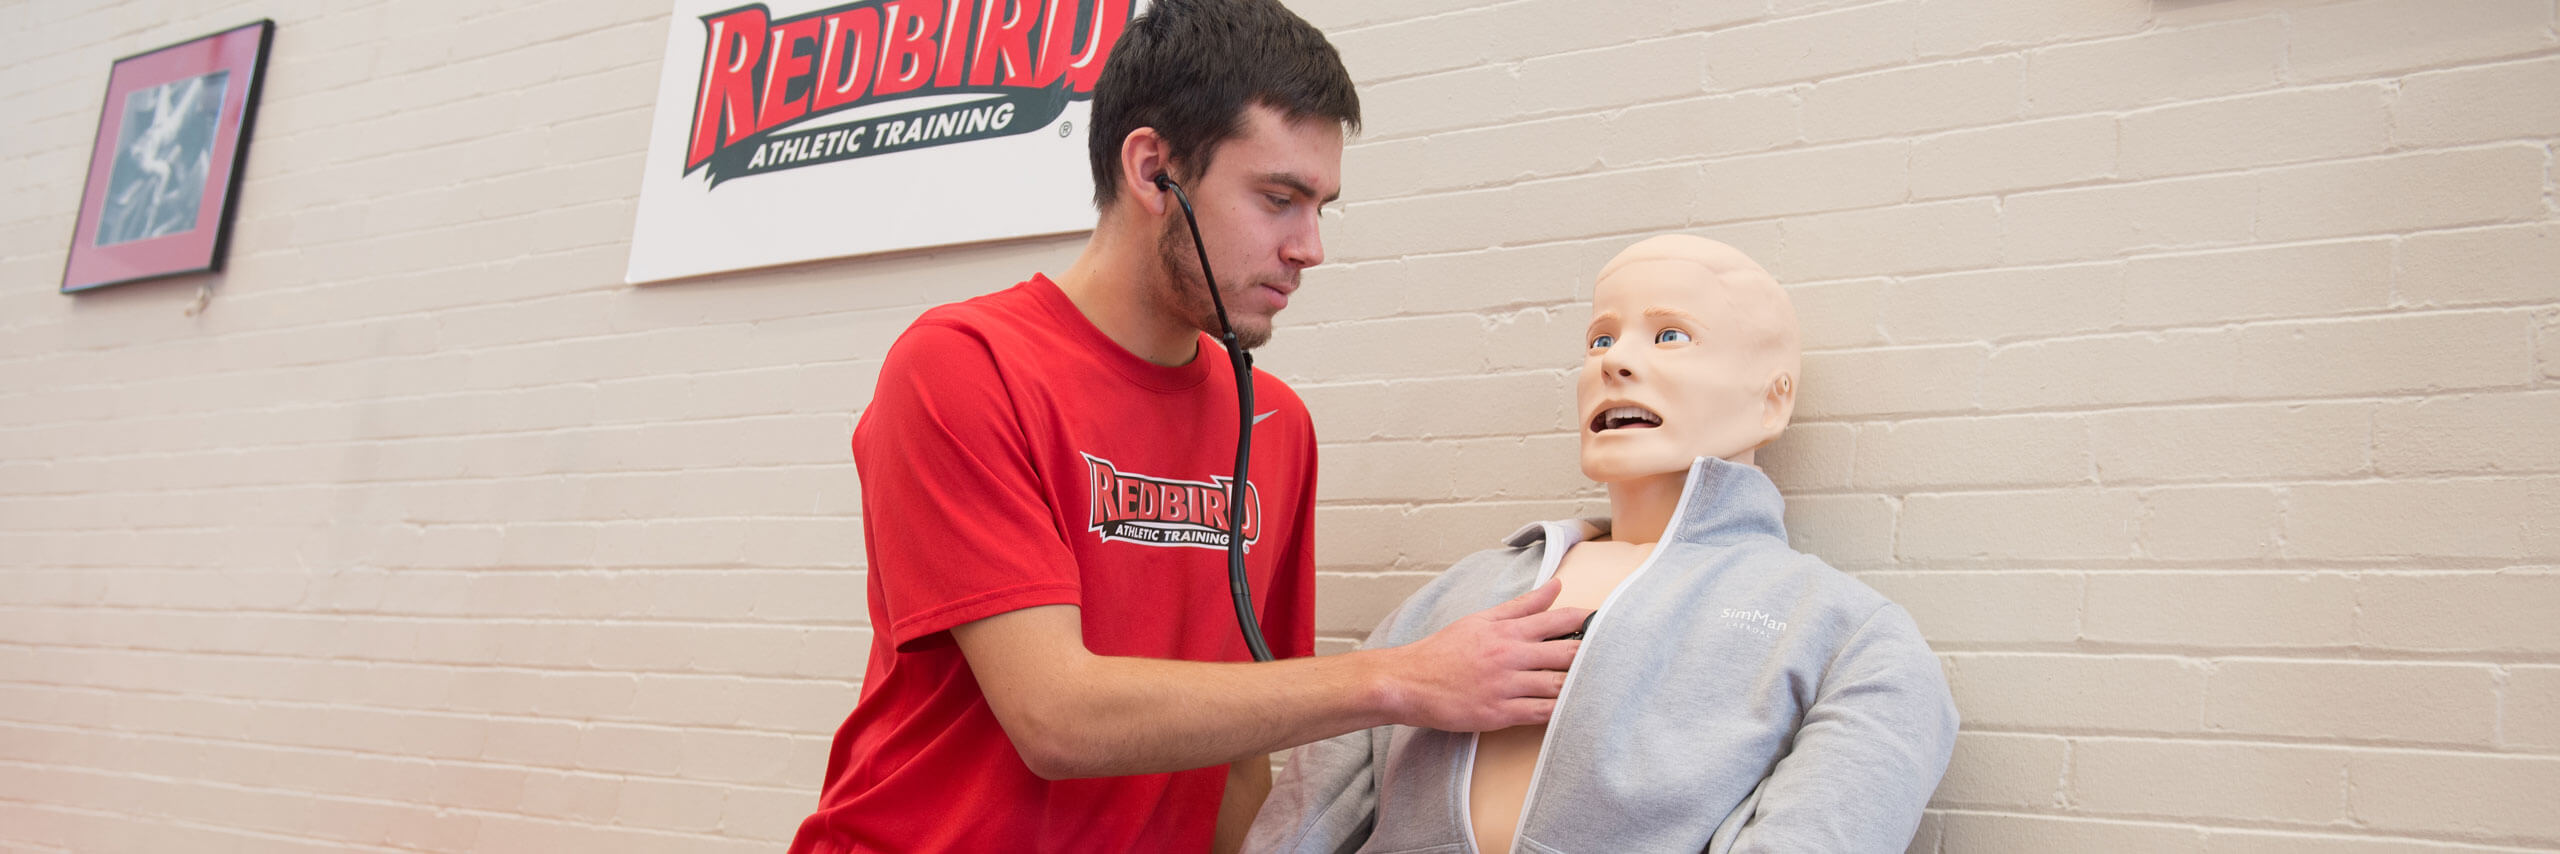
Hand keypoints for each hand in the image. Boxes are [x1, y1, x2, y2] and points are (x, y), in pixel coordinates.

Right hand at [1374, 579, 1589, 731]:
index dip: (1587, 621)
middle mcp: (1509, 657)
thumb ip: (1521, 606)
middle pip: (1565, 654)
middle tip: (1617, 655)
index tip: (1608, 622)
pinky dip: (1560, 711)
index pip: (1558, 621)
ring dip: (1581, 684)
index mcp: (1507, 631)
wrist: (1409, 682)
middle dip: (1592, 654)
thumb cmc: (1444, 651)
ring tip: (1602, 684)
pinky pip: (1540, 712)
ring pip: (1557, 685)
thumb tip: (1556, 586)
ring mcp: (1505, 687)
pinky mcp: (1499, 714)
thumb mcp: (1481, 620)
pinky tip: (1575, 710)